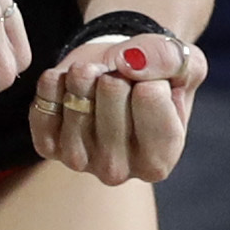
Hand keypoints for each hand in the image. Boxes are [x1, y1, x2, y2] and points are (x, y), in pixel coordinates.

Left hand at [29, 30, 203, 183]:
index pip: (149, 94)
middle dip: (116, 73)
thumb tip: (130, 61)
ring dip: (86, 73)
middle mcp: (118, 171)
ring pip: (77, 89)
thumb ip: (169, 58)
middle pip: (111, 88)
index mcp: (158, 161)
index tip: (150, 86)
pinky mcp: (47, 145)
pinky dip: (57, 79)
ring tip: (97, 86)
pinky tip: (71, 89)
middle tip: (120, 85)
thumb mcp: (184, 63)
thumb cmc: (156, 78)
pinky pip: (45, 92)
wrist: (115, 78)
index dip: (150, 75)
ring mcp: (79, 161)